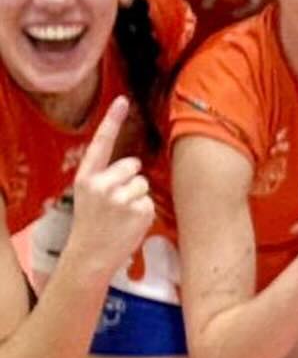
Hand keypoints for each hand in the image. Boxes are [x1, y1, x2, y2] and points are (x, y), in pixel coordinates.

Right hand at [67, 96, 154, 281]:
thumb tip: (135, 165)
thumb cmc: (92, 225)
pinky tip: (130, 224)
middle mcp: (102, 184)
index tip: (122, 100)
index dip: (112, 121)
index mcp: (86, 177)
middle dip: (130, 180)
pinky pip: (150, 201)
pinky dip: (144, 212)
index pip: (101, 143)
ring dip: (138, 197)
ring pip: (144, 184)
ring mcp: (121, 197)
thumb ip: (106, 177)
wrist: (90, 256)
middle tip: (116, 203)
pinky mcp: (139, 210)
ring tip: (122, 216)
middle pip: (133, 166)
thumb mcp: (89, 196)